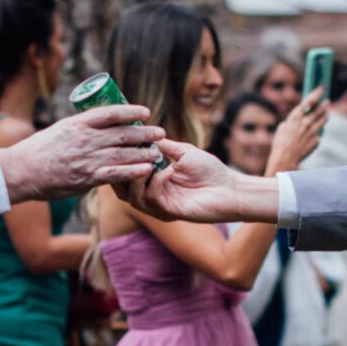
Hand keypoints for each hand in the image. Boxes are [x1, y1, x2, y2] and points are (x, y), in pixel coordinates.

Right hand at [0, 106, 165, 202]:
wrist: (21, 171)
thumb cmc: (38, 151)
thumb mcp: (59, 130)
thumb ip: (80, 130)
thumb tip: (99, 130)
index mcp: (77, 123)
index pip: (110, 113)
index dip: (130, 111)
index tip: (145, 112)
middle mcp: (85, 139)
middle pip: (122, 133)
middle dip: (144, 132)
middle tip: (160, 132)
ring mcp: (87, 158)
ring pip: (123, 153)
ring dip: (144, 152)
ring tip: (158, 151)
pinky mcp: (87, 177)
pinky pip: (116, 173)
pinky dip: (133, 171)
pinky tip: (147, 169)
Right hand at [126, 140, 281, 224]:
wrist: (229, 189)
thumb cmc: (211, 171)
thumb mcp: (184, 152)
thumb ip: (164, 145)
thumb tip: (147, 133)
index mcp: (156, 181)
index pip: (128, 174)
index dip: (121, 161)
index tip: (117, 142)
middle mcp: (154, 195)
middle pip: (123, 190)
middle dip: (118, 172)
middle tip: (117, 154)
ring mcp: (160, 206)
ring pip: (132, 197)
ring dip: (133, 178)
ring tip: (140, 162)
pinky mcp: (168, 212)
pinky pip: (149, 199)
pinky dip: (151, 183)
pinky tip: (162, 171)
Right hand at [268, 88, 327, 173]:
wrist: (285, 158)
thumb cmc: (280, 143)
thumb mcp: (282, 128)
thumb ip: (292, 121)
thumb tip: (299, 118)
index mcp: (295, 118)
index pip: (309, 101)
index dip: (316, 93)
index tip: (322, 88)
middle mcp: (305, 123)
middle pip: (319, 110)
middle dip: (324, 104)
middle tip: (327, 101)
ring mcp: (312, 132)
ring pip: (323, 120)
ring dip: (325, 115)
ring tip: (327, 113)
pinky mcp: (316, 141)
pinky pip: (318, 134)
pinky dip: (317, 133)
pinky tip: (314, 134)